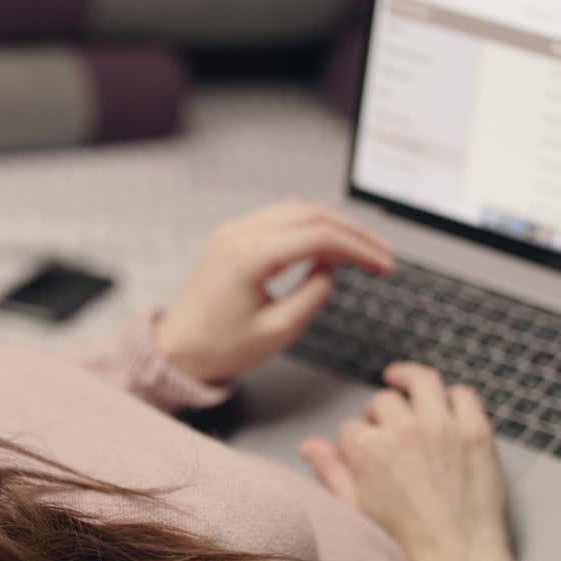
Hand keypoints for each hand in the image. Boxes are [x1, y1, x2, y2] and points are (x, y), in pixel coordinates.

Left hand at [154, 199, 393, 383]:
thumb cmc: (220, 348)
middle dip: (354, 232)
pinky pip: (278, 218)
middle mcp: (241, 233)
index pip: (319, 236)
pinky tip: (328, 244)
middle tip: (382, 253)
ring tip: (361, 249)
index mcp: (251, 256)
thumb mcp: (279, 330)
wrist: (176, 350)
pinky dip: (309, 226)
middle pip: (312, 214)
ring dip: (333, 224)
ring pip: (296, 210)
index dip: (359, 248)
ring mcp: (234, 230)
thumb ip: (314, 294)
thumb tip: (331, 268)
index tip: (383, 264)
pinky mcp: (232, 236)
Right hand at [298, 363, 514, 560]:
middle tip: (384, 428)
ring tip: (402, 379)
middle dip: (378, 412)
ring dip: (408, 378)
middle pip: (382, 401)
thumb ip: (331, 472)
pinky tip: (444, 402)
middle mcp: (403, 429)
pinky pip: (463, 394)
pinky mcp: (476, 431)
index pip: (351, 426)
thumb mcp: (354, 509)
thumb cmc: (406, 543)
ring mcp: (443, 426)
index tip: (363, 452)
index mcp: (367, 448)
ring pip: (421, 381)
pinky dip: (452, 395)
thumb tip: (309, 446)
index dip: (354, 439)